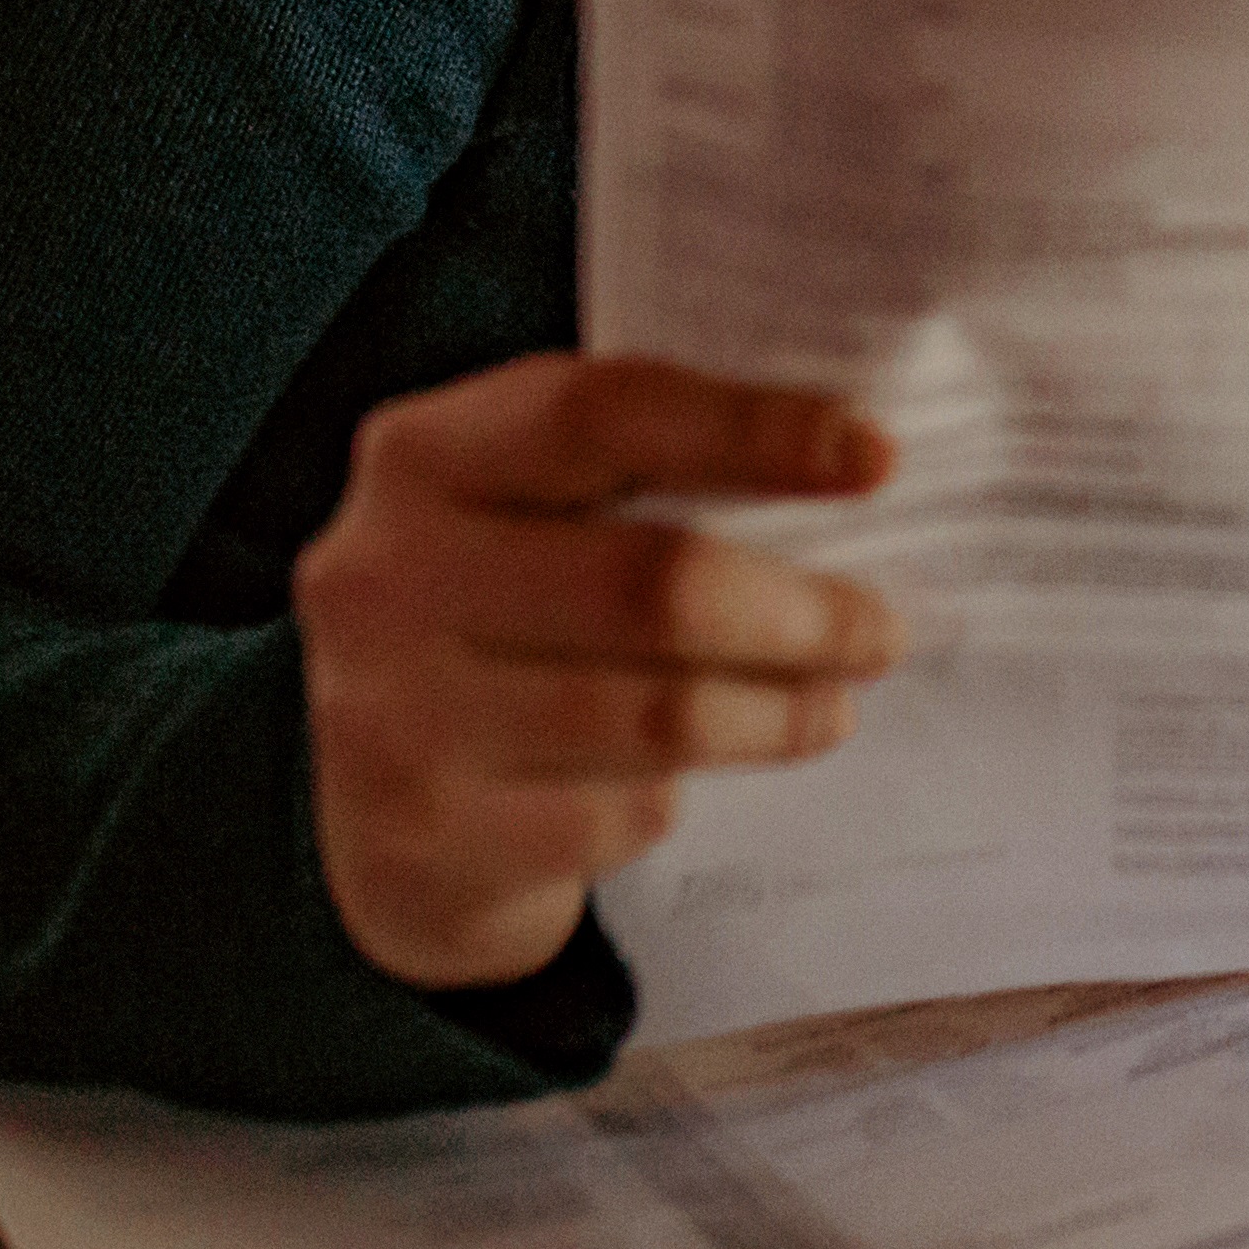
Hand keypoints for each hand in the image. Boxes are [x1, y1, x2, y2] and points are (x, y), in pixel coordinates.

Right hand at [295, 354, 902, 994]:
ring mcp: (392, 712)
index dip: (751, 428)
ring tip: (833, 702)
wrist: (367, 811)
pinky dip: (685, 793)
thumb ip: (644, 471)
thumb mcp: (527, 513)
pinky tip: (706, 776)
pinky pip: (619, 813)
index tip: (876, 457)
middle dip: (803, 612)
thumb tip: (856, 465)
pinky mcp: (425, 836)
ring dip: (780, 712)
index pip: (601, 412)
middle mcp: (383, 575)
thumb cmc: (502, 619)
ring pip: (658, 713)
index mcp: (420, 456)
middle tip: (881, 630)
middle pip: (653, 583)